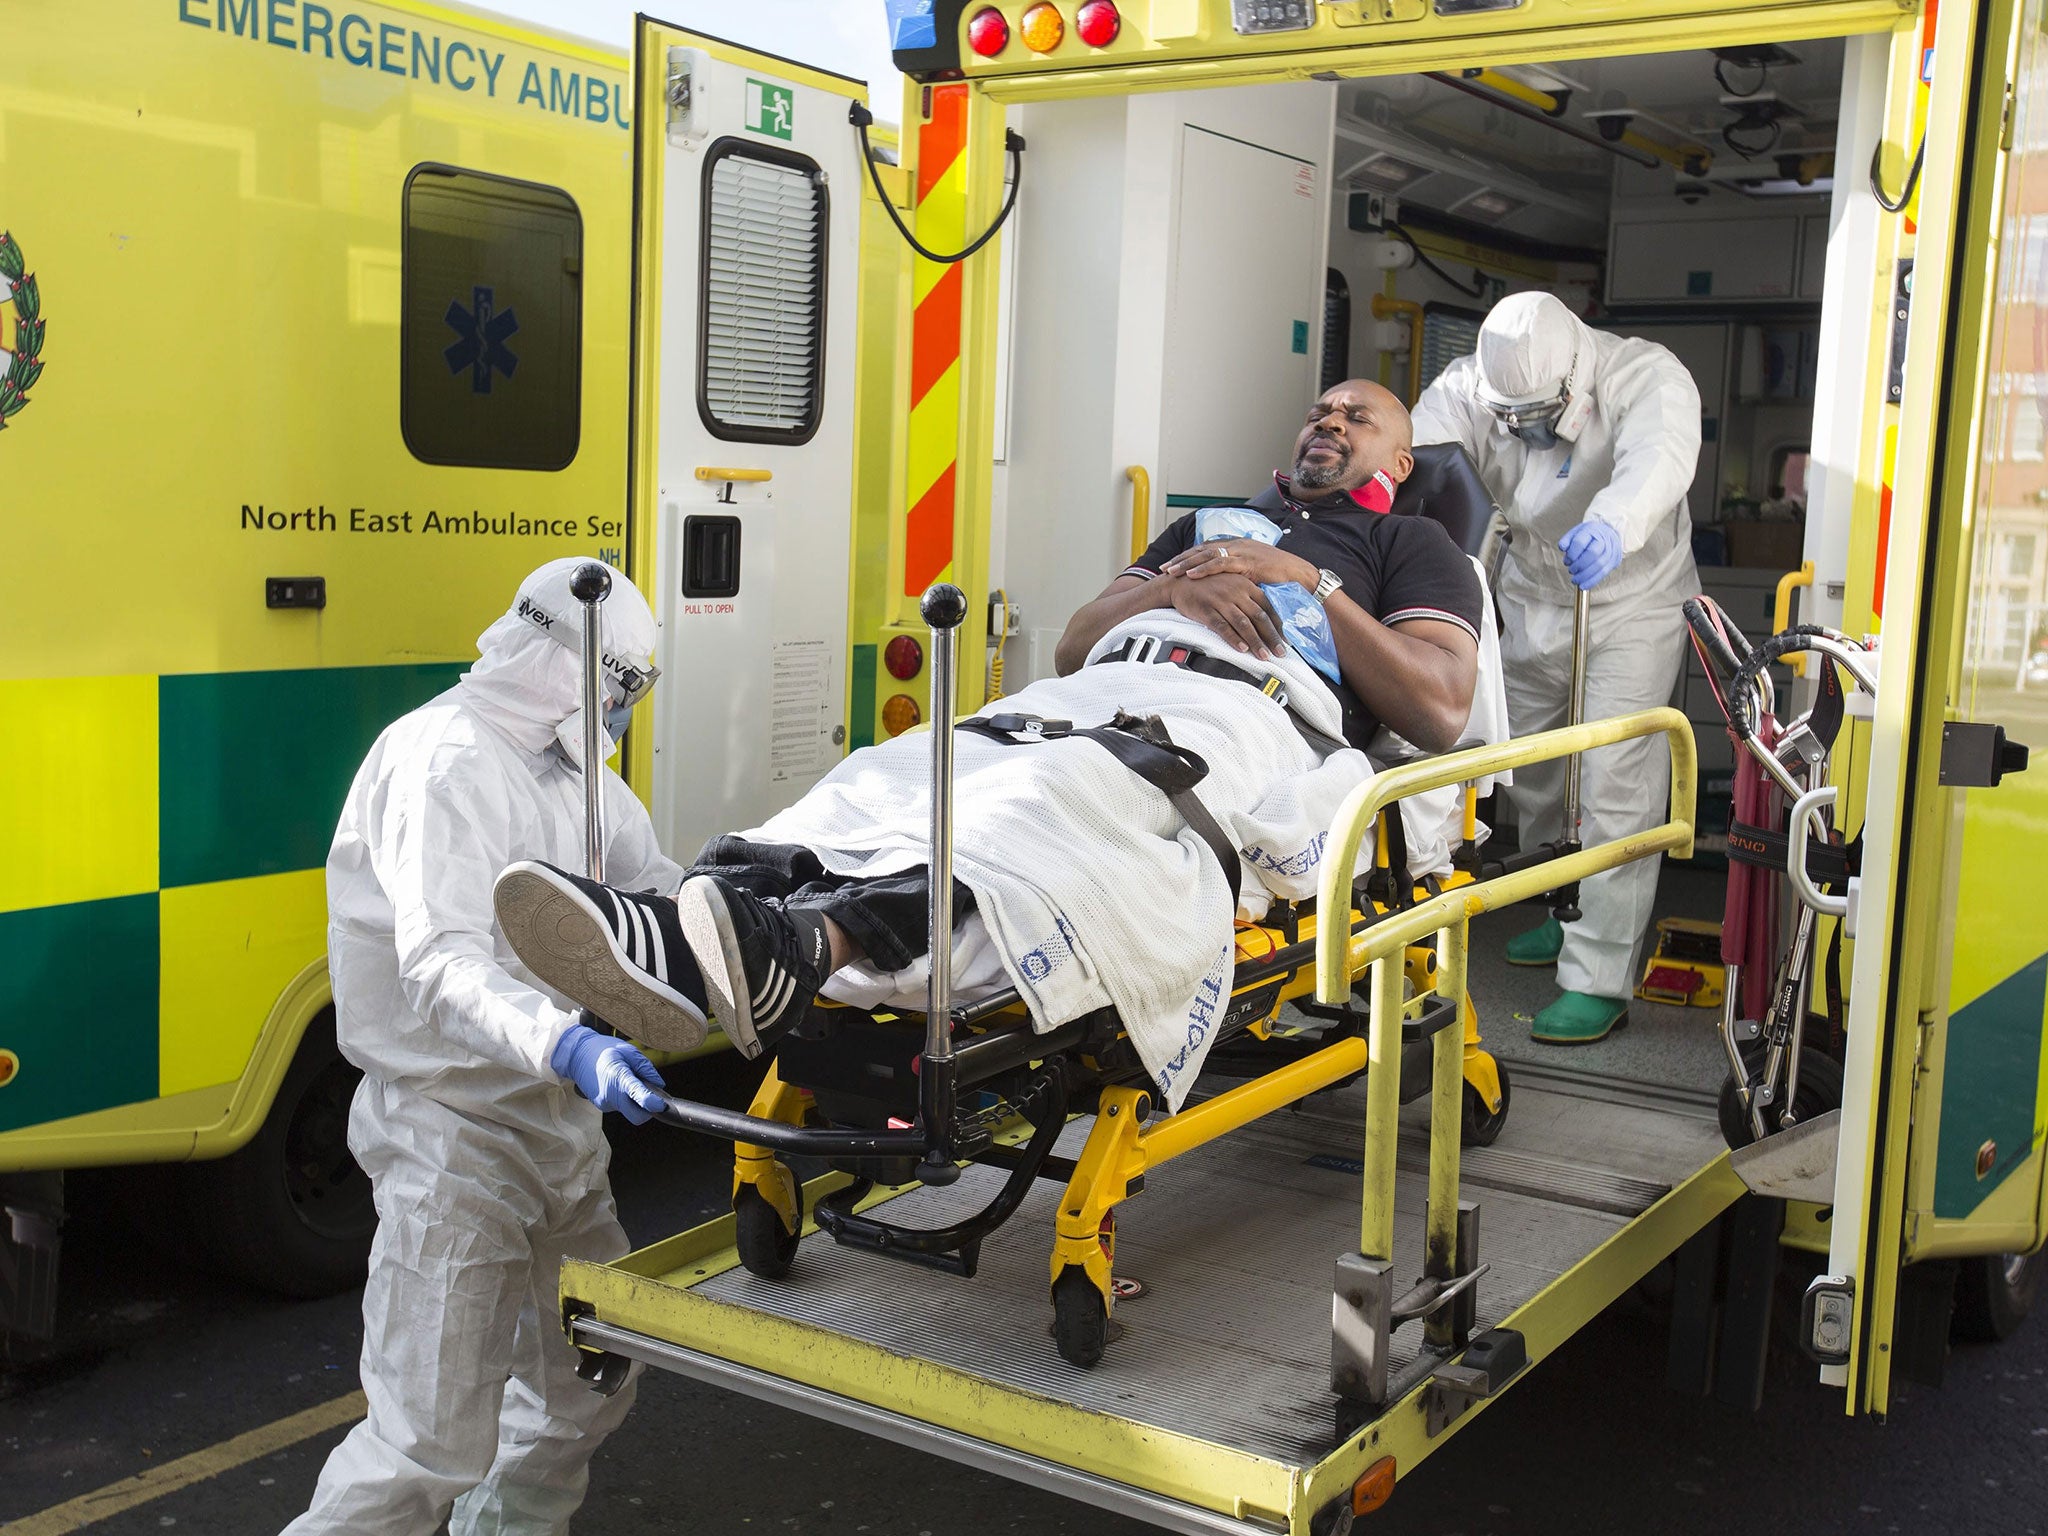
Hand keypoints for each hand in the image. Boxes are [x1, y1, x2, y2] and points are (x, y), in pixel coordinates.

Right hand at [550, 1022, 667, 1124]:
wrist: (576, 1055)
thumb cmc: (604, 1049)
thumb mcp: (629, 1051)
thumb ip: (646, 1068)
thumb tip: (659, 1085)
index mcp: (619, 1077)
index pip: (639, 1097)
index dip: (654, 1104)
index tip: (663, 1105)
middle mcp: (610, 1095)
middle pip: (636, 1117)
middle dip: (647, 1110)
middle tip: (650, 1094)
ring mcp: (604, 1103)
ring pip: (629, 1111)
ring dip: (635, 1102)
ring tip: (628, 1081)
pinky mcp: (601, 1106)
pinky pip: (620, 1107)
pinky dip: (625, 1099)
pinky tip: (618, 1084)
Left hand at [1163, 539, 1318, 589]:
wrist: (1300, 575)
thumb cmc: (1279, 576)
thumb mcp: (1253, 572)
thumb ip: (1238, 573)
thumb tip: (1224, 584)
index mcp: (1237, 545)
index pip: (1207, 548)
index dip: (1189, 556)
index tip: (1173, 564)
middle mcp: (1237, 545)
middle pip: (1201, 549)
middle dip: (1181, 559)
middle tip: (1163, 568)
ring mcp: (1241, 552)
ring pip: (1207, 555)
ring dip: (1187, 563)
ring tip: (1171, 571)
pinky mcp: (1247, 562)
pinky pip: (1220, 563)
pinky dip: (1204, 569)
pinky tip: (1191, 575)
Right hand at [1165, 572, 1284, 658]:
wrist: (1179, 581)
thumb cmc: (1208, 585)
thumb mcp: (1232, 585)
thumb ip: (1248, 598)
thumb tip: (1264, 618)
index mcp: (1245, 586)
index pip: (1267, 607)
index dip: (1278, 625)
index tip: (1286, 640)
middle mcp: (1236, 592)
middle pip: (1259, 617)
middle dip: (1271, 637)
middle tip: (1281, 653)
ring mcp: (1221, 600)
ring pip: (1243, 623)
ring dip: (1255, 641)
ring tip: (1264, 656)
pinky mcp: (1206, 609)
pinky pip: (1222, 626)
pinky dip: (1233, 638)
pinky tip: (1241, 649)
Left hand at [1557, 520, 1623, 589]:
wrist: (1609, 533)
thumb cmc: (1589, 535)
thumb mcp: (1576, 532)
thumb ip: (1567, 540)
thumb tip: (1562, 547)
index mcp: (1592, 530)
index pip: (1580, 542)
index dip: (1572, 554)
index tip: (1567, 561)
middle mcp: (1604, 540)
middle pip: (1592, 554)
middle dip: (1579, 565)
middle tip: (1571, 570)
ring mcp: (1611, 551)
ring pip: (1599, 565)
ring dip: (1584, 576)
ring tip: (1575, 580)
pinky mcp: (1614, 561)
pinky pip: (1604, 573)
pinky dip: (1592, 581)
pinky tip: (1583, 585)